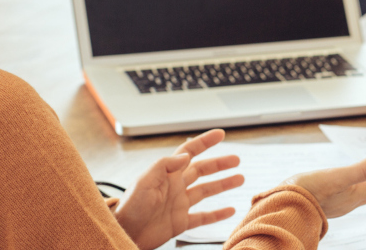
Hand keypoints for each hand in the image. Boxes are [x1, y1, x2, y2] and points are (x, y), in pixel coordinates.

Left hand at [114, 129, 244, 249]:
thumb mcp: (145, 181)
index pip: (189, 152)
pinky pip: (203, 216)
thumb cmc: (130, 207)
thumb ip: (165, 165)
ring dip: (223, 185)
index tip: (220, 134)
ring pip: (206, 191)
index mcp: (167, 173)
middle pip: (202, 170)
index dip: (205, 142)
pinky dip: (217, 214)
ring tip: (240, 179)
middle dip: (220, 164)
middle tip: (236, 160)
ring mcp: (179, 203)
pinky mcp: (180, 222)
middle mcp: (175, 186)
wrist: (125, 231)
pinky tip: (229, 210)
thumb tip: (186, 155)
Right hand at [285, 155, 365, 217]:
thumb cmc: (308, 193)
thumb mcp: (336, 177)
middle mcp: (353, 199)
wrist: (284, 208)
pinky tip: (355, 177)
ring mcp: (342, 200)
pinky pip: (355, 188)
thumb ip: (359, 170)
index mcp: (358, 194)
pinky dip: (363, 178)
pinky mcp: (331, 198)